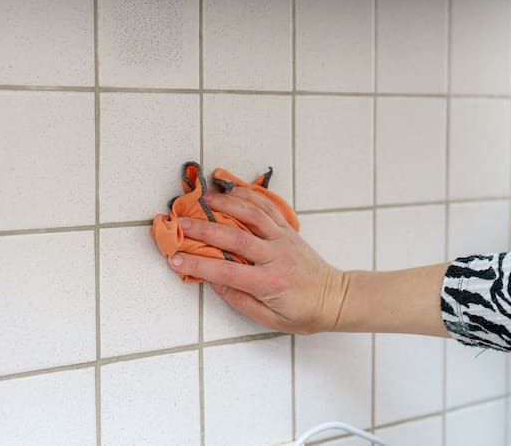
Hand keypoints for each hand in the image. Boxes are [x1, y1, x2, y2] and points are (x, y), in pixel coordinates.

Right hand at [166, 187, 346, 334]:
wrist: (335, 298)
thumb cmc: (304, 313)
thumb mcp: (269, 319)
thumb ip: (239, 300)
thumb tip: (214, 282)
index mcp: (269, 282)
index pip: (226, 272)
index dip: (198, 264)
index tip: (176, 259)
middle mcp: (276, 256)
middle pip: (235, 237)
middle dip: (204, 228)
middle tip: (181, 223)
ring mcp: (283, 239)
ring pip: (252, 214)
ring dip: (226, 203)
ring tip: (203, 199)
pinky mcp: (288, 230)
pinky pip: (268, 207)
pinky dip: (249, 196)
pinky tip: (233, 191)